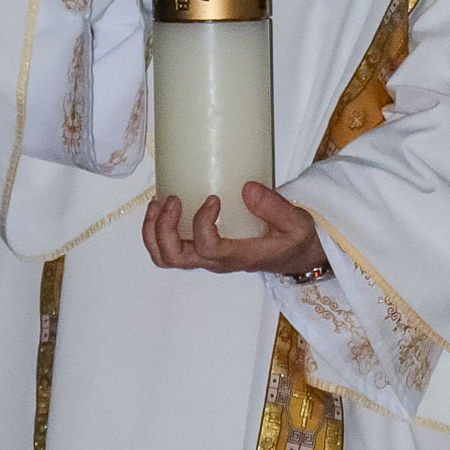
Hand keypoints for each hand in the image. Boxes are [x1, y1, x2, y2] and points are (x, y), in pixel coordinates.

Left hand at [142, 181, 327, 276]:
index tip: (213, 198)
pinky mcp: (202, 249)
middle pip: (174, 257)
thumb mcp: (296, 223)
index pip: (209, 248)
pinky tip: (163, 207)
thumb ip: (274, 208)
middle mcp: (216, 261)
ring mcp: (206, 258)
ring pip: (165, 256)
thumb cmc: (295, 240)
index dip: (202, 224)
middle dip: (164, 229)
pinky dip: (157, 230)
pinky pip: (169, 248)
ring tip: (159, 202)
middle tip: (172, 200)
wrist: (296, 256)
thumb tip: (247, 188)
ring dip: (153, 231)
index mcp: (239, 256)